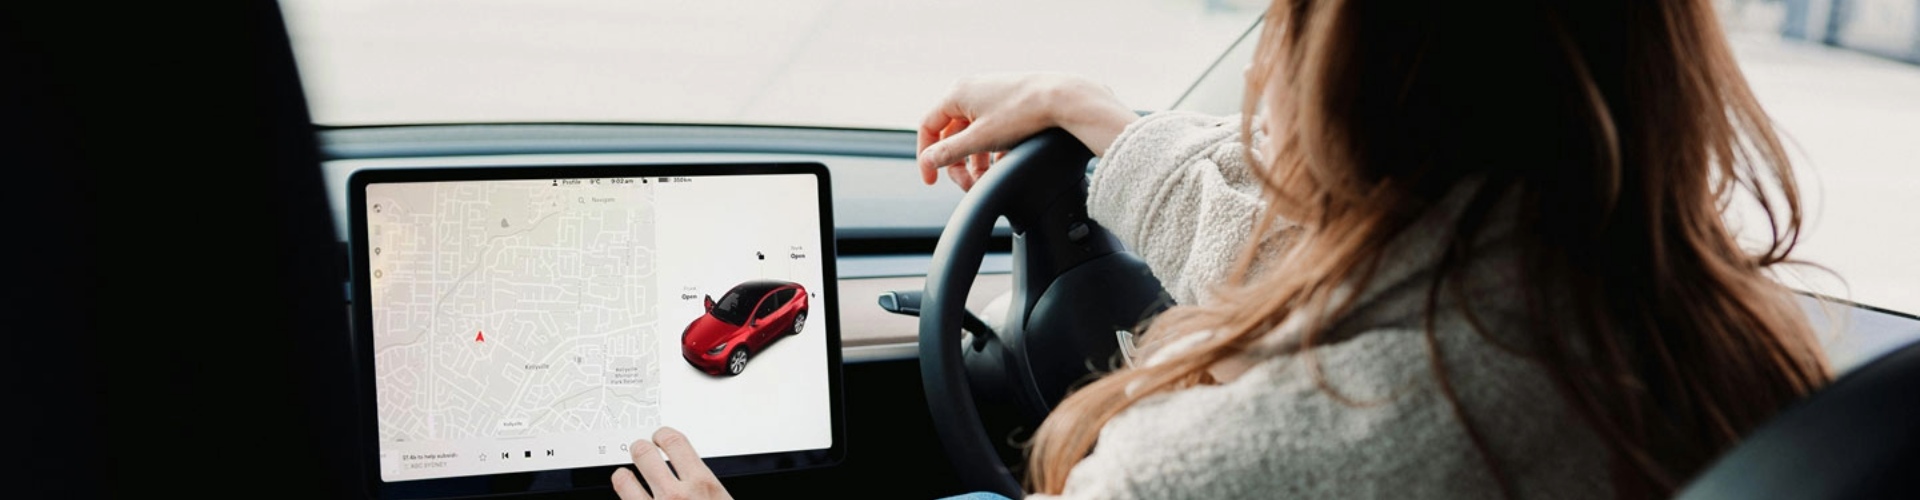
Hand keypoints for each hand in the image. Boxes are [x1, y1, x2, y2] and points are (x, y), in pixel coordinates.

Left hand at [612, 427, 731, 499]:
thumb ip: (704, 487)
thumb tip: (692, 476)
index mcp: (703, 484)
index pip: (675, 442)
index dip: (663, 435)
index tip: (660, 437)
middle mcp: (677, 496)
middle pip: (644, 452)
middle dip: (640, 448)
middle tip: (640, 450)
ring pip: (624, 479)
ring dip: (623, 475)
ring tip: (625, 476)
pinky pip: (623, 499)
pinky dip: (624, 495)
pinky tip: (628, 495)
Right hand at [917, 73, 1137, 190]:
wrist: (1064, 98)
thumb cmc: (1022, 114)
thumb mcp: (980, 139)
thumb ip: (950, 152)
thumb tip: (928, 161)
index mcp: (957, 94)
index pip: (928, 127)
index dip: (926, 157)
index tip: (932, 181)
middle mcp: (970, 90)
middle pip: (951, 134)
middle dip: (958, 164)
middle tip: (968, 185)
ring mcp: (990, 96)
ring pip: (972, 135)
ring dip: (976, 161)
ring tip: (988, 179)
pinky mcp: (1008, 103)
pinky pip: (990, 130)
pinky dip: (992, 150)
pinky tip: (1004, 164)